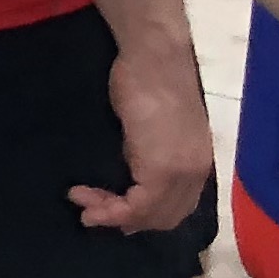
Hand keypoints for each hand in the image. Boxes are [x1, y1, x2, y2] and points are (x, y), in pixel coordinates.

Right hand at [77, 44, 212, 236]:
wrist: (154, 57)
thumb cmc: (146, 80)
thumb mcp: (149, 125)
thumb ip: (146, 153)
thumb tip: (130, 175)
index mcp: (196, 163)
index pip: (173, 208)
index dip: (139, 215)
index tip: (104, 207)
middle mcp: (195, 173)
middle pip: (163, 217)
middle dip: (122, 219)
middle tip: (89, 210)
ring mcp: (181, 171)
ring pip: (151, 214)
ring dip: (113, 215)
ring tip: (82, 204)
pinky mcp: (163, 167)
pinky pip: (140, 203)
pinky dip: (113, 209)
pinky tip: (88, 196)